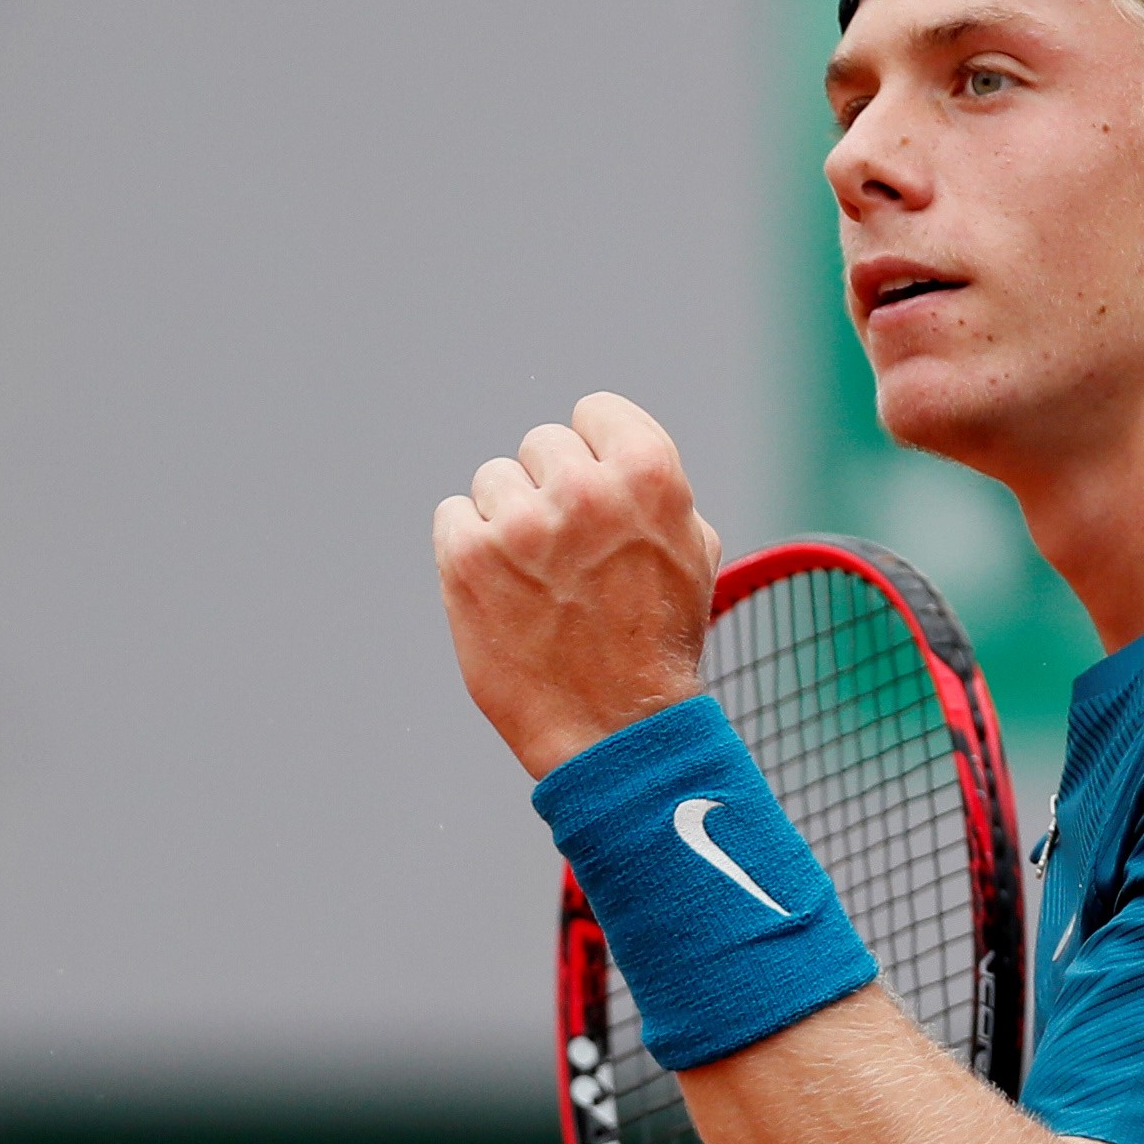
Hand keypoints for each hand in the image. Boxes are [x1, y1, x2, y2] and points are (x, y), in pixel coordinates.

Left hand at [432, 392, 722, 778]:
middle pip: (541, 446)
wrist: (615, 731)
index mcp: (651, 474)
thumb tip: (611, 447)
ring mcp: (522, 523)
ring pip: (493, 480)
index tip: (596, 500)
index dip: (596, 455)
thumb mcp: (691, 550)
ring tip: (538, 581)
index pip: (595, 412)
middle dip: (551, 491)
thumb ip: (655, 488)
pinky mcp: (469, 558)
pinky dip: (470, 550)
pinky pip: (452, 517)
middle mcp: (585, 489)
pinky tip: (502, 592)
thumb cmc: (657, 642)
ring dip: (508, 521)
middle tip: (569, 556)